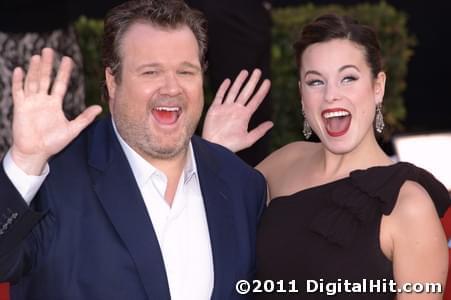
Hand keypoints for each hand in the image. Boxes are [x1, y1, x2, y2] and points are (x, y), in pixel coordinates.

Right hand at [10, 48, 101, 174]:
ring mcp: (31, 102)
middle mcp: (43, 100)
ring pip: (32, 82)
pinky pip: (18, 92)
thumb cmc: (53, 142)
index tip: (68, 59)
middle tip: (49, 50)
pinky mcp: (20, 108)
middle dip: (47, 65)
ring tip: (37, 56)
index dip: (64, 72)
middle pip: (45, 78)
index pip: (60, 83)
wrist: (36, 152)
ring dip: (34, 69)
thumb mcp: (72, 129)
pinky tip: (20, 70)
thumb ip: (85, 118)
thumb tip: (99, 108)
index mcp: (54, 104)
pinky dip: (18, 82)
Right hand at [202, 69, 272, 151]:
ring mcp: (226, 108)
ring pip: (234, 91)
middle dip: (252, 82)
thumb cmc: (231, 145)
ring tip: (245, 72)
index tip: (268, 82)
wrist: (214, 147)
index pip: (255, 100)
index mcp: (244, 116)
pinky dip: (224, 88)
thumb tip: (271, 123)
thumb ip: (259, 131)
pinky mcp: (215, 109)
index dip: (262, 91)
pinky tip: (228, 81)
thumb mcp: (248, 139)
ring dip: (239, 82)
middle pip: (246, 92)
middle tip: (258, 71)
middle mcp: (236, 109)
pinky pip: (220, 96)